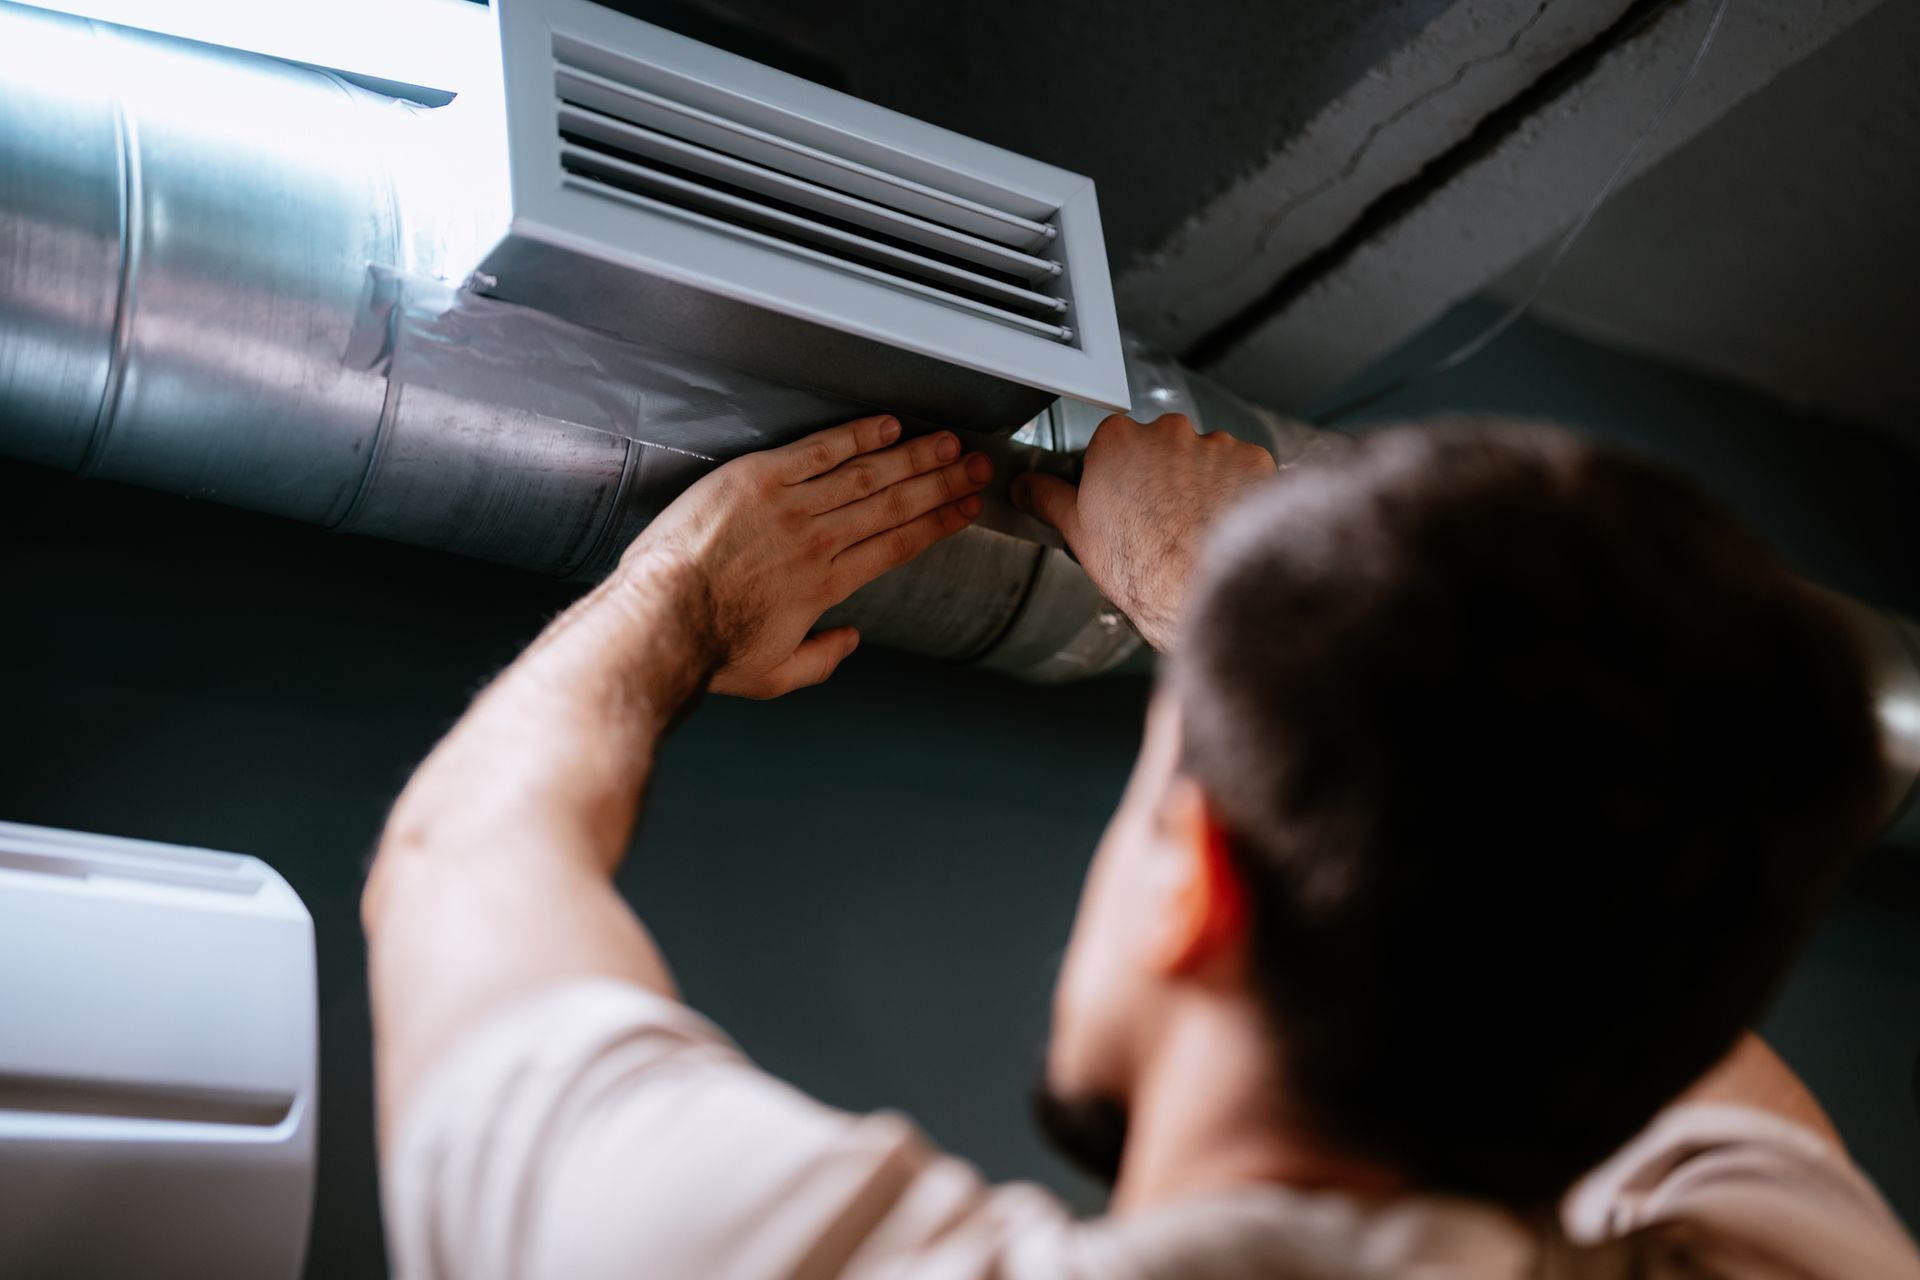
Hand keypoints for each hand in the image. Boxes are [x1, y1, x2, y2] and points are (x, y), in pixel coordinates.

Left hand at [621, 414, 991, 697]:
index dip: (938, 525)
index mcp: (826, 586)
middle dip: (942, 484)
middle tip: (975, 468)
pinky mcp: (756, 479)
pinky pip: (818, 450)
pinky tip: (885, 426)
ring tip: (947, 443)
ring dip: (912, 456)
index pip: (898, 546)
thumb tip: (849, 640)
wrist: (660, 621)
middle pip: (895, 505)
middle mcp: (818, 542)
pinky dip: (855, 435)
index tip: (965, 510)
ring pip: (866, 475)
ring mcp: (789, 507)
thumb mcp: (775, 676)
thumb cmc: (708, 650)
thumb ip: (822, 660)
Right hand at [1011, 413, 1274, 650]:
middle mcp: (1167, 432)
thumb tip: (1026, 487)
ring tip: (1194, 525)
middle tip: (1159, 518)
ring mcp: (1212, 444)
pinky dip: (1235, 489)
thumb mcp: (1078, 532)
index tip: (1121, 498)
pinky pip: (1242, 468)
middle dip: (1161, 474)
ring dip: (1200, 481)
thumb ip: (1047, 498)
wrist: (1200, 588)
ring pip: (1204, 456)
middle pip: (1161, 445)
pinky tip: (1221, 520)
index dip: (1117, 475)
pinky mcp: (1251, 460)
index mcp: (1118, 441)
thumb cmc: (1142, 565)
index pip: (1114, 443)